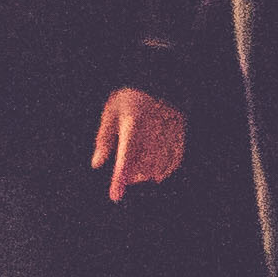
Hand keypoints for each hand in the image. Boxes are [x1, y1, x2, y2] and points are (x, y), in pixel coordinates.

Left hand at [91, 84, 188, 200]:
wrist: (159, 79)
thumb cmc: (129, 97)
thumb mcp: (111, 113)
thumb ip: (104, 139)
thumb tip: (97, 164)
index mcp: (133, 122)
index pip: (126, 156)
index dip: (120, 178)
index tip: (115, 197)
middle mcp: (154, 128)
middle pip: (143, 166)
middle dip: (132, 176)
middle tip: (125, 177)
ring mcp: (170, 131)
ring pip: (159, 166)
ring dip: (147, 174)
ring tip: (138, 173)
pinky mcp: (180, 133)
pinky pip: (174, 160)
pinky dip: (164, 169)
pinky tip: (155, 173)